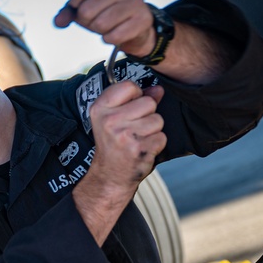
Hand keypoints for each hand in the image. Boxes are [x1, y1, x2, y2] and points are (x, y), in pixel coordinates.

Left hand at [54, 0, 157, 59]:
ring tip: (105, 25)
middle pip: (87, 9)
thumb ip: (69, 11)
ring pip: (101, 23)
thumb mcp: (85, 6)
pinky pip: (114, 35)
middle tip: (94, 19)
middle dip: (86, 20)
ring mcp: (134, 0)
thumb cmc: (108, 11)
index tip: (77, 5)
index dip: (75, 0)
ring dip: (98, 30)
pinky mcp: (142, 18)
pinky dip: (109, 38)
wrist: (134, 24)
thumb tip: (59, 21)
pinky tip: (114, 32)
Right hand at [72, 83, 166, 245]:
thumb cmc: (113, 144)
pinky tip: (143, 149)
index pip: (129, 86)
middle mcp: (110, 121)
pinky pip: (161, 137)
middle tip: (134, 128)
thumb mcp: (115, 118)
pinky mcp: (139, 149)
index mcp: (100, 108)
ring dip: (153, 130)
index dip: (136, 95)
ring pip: (157, 120)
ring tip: (139, 139)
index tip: (129, 108)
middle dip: (147, 114)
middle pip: (148, 102)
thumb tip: (159, 89)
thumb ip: (137, 100)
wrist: (110, 176)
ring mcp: (124, 136)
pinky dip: (156, 144)